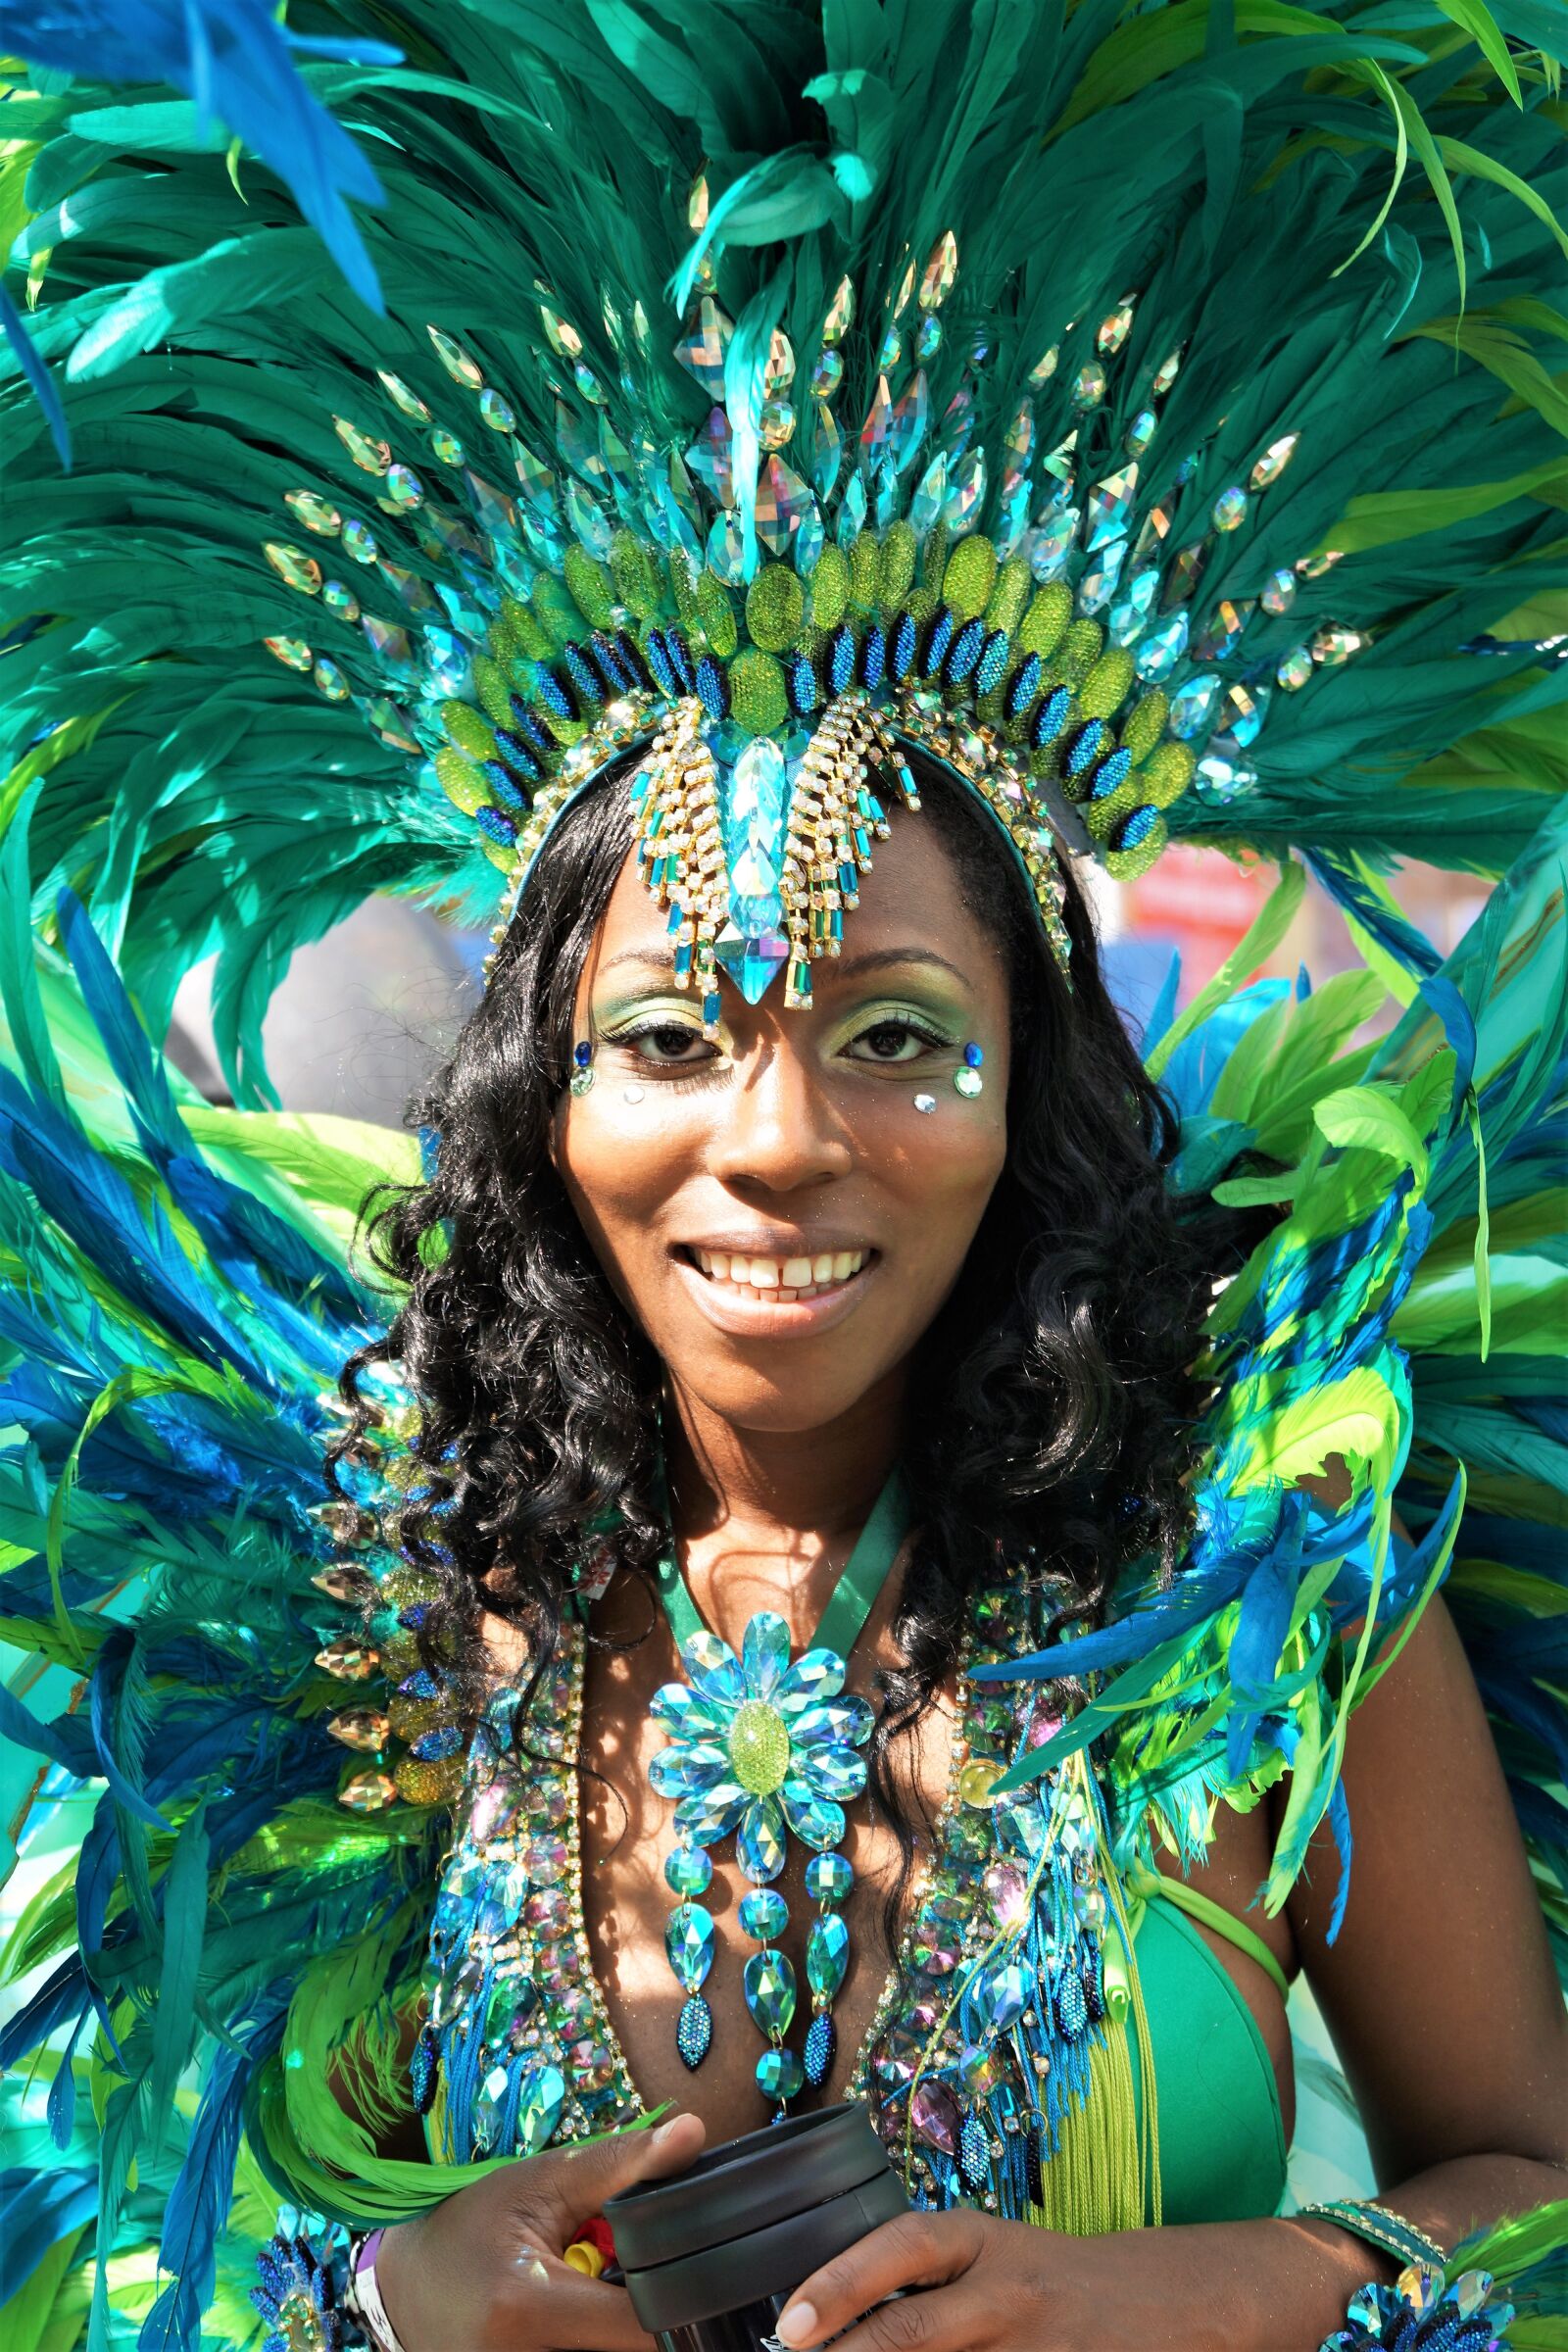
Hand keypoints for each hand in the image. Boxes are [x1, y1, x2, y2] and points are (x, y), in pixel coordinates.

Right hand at [373, 2110, 705, 2351]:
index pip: (640, 2322)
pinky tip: (583, 2318)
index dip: (678, 2296)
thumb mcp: (542, 2182)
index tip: (687, 2264)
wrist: (404, 2284)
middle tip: (628, 2277)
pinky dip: (595, 2342)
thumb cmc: (471, 2225)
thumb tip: (694, 2132)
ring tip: (597, 2294)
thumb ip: (621, 2163)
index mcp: (525, 2306)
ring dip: (618, 2333)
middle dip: (648, 2319)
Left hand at [772, 2211, 1225, 2351]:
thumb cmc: (1051, 2281)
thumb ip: (927, 2280)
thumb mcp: (993, 2256)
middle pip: (913, 2328)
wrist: (1166, 2302)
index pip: (904, 2245)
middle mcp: (1009, 2290)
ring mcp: (1040, 2351)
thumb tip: (832, 2324)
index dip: (843, 2280)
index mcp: (985, 2240)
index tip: (792, 2324)